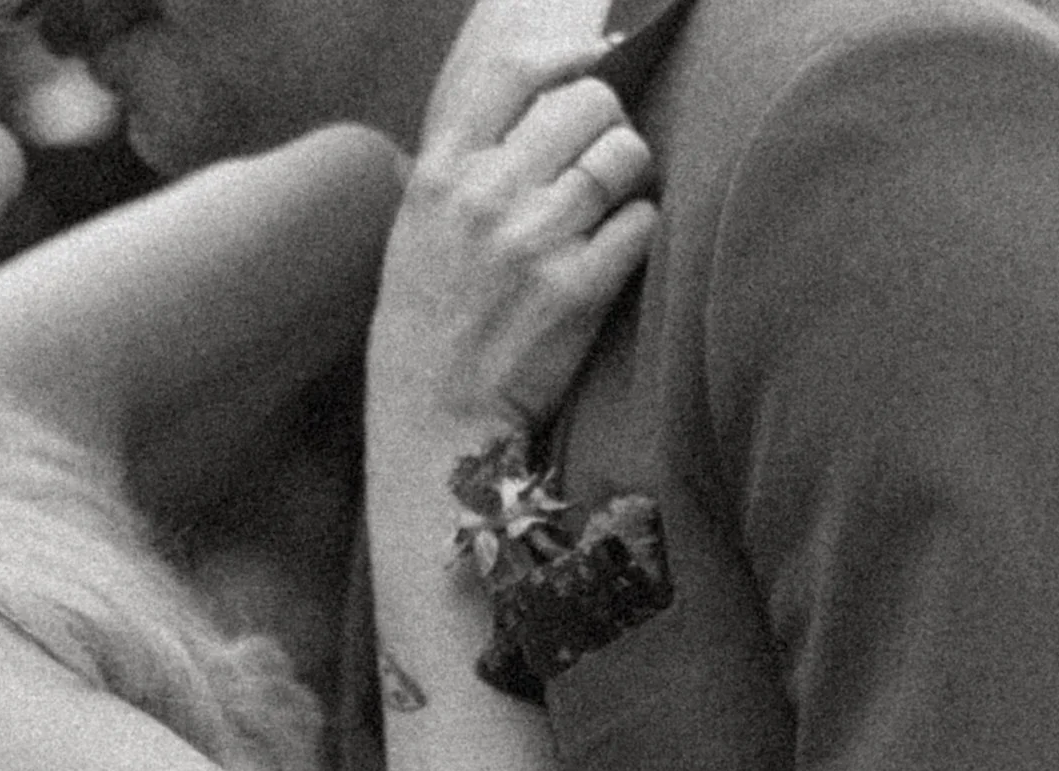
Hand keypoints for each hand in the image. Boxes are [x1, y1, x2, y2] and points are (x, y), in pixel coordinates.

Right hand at [370, 0, 657, 446]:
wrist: (434, 425)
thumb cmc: (426, 330)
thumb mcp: (416, 231)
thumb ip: (463, 166)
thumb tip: (534, 108)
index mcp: (442, 173)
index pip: (514, 72)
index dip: (569, 57)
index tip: (596, 62)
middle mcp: (486, 195)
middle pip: (589, 105)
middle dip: (609, 128)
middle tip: (602, 166)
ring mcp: (534, 241)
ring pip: (625, 157)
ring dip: (631, 179)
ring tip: (611, 211)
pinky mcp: (577, 290)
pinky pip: (642, 223)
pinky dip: (639, 233)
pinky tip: (616, 256)